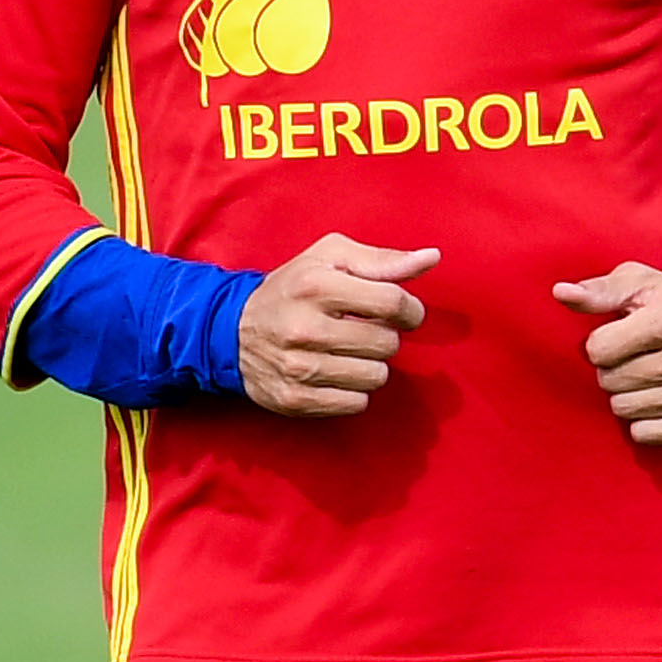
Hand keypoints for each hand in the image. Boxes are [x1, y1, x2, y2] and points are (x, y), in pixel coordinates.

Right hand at [241, 237, 436, 417]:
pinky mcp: (295, 399)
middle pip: (387, 344)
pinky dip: (354, 390)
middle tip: (364, 330)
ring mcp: (298, 367)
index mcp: (316, 285)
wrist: (230, 331)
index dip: (409, 310)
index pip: (392, 303)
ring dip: (372, 365)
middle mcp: (305, 327)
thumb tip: (432, 258)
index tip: (402, 312)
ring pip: (376, 377)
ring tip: (349, 351)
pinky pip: (356, 403)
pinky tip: (336, 372)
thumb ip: (383, 259)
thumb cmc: (293, 288)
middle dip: (385, 336)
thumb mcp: (330, 258)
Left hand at [557, 263, 661, 445]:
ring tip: (647, 375)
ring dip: (627, 395)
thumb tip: (561, 293)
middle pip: (610, 382)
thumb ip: (598, 290)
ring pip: (625, 410)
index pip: (599, 351)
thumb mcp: (639, 283)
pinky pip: (646, 434)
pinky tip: (658, 398)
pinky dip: (644, 420)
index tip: (620, 336)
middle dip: (614, 370)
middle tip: (634, 357)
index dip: (601, 343)